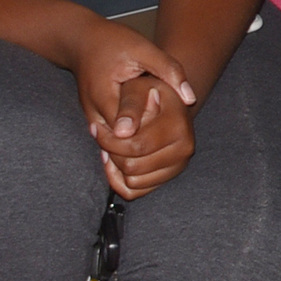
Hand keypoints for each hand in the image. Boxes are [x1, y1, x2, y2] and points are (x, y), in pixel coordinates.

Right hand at [68, 19, 196, 173]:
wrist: (82, 42)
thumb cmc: (114, 42)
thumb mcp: (144, 49)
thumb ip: (168, 70)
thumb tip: (190, 98)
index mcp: (104, 97)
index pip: (129, 133)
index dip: (153, 137)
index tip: (170, 137)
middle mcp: (94, 115)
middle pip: (122, 147)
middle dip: (147, 148)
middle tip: (173, 148)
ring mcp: (93, 122)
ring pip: (117, 149)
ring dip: (140, 150)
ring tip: (166, 150)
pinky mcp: (96, 124)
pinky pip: (114, 144)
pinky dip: (131, 145)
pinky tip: (153, 145)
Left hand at [99, 68, 196, 194]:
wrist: (162, 101)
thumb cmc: (145, 91)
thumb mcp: (136, 89)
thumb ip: (129, 106)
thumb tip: (122, 131)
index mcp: (179, 125)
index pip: (135, 146)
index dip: (108, 140)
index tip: (96, 127)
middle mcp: (185, 148)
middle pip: (132, 167)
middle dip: (111, 152)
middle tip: (102, 136)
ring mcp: (178, 165)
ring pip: (132, 182)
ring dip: (114, 165)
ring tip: (111, 145)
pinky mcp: (168, 177)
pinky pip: (134, 192)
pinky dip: (119, 179)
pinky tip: (117, 158)